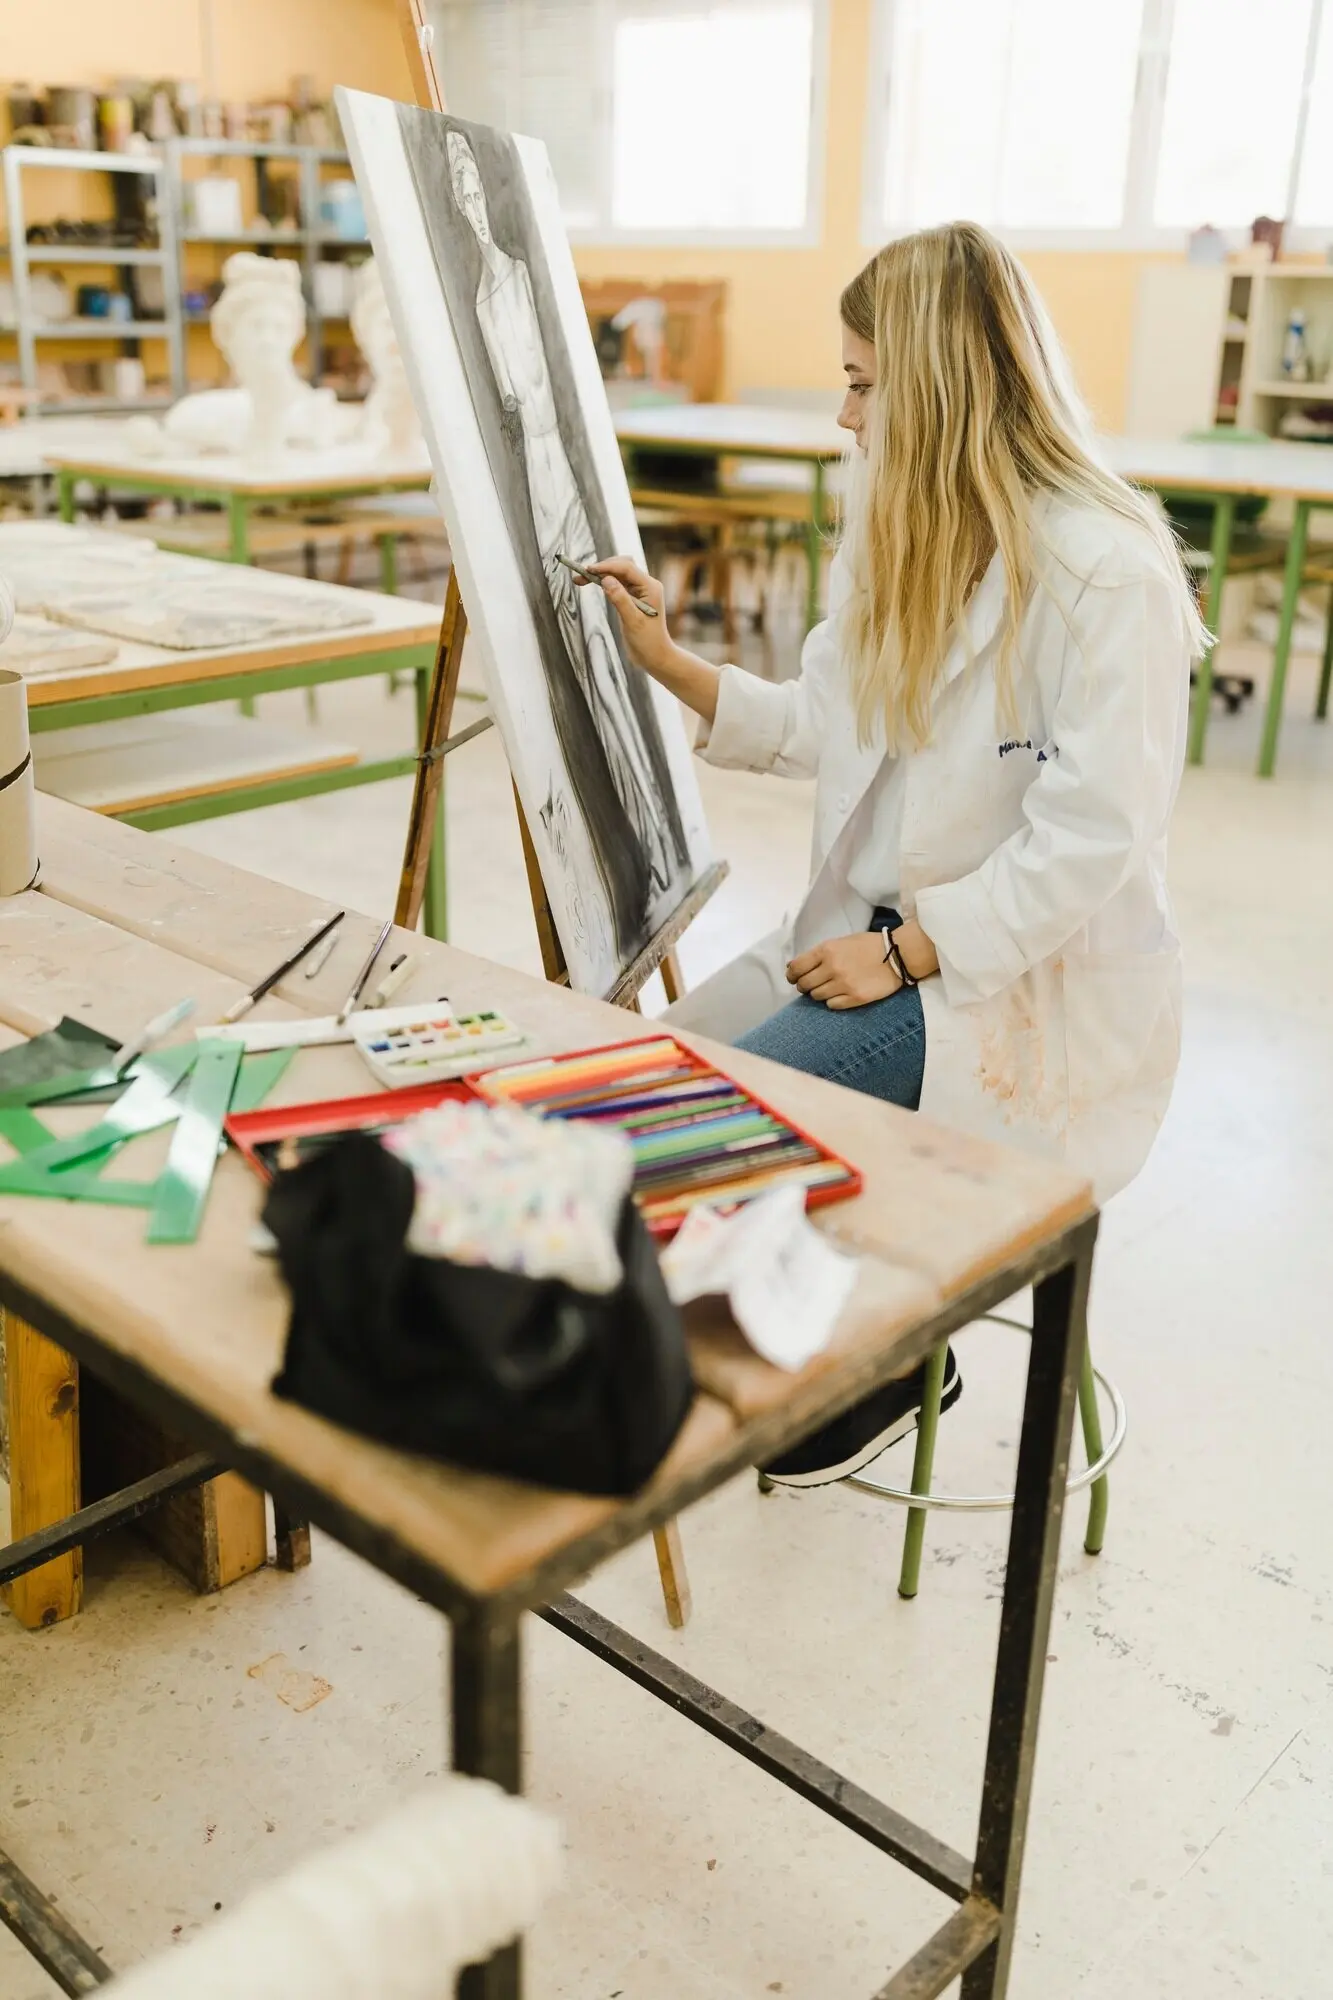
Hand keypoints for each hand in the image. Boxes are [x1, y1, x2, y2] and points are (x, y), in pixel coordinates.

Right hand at [580, 557, 672, 673]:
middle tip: (582, 574)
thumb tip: (606, 580)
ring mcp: (639, 590)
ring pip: (618, 573)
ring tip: (581, 579)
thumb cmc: (648, 642)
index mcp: (650, 587)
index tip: (588, 570)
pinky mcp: (632, 597)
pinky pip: (617, 584)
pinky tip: (591, 583)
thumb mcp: (632, 621)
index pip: (627, 568)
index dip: (607, 567)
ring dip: (601, 574)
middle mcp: (646, 585)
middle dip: (602, 568)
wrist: (655, 657)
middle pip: (622, 566)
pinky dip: (603, 582)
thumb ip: (620, 600)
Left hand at [787, 932, 902, 1009]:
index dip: (791, 974)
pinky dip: (832, 1001)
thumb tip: (793, 966)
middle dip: (803, 985)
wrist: (898, 954)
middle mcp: (832, 967)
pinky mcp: (855, 998)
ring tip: (829, 987)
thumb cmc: (868, 946)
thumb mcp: (841, 942)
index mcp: (827, 950)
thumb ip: (818, 954)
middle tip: (809, 985)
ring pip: (817, 996)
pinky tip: (840, 994)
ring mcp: (843, 984)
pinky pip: (832, 1005)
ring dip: (819, 993)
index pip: (796, 967)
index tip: (793, 978)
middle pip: (804, 984)